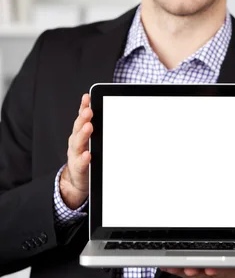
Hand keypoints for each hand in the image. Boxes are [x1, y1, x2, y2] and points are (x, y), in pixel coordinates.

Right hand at [60, 93, 92, 209]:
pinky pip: (81, 163)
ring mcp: (76, 155)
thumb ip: (99, 129)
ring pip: (78, 143)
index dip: (83, 106)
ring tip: (89, 126)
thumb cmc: (88, 157)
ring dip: (83, 134)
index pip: (82, 118)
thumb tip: (114, 112)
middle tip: (89, 110)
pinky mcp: (79, 169)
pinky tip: (88, 154)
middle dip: (83, 118)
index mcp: (81, 134)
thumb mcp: (93, 141)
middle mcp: (76, 142)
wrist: (78, 180)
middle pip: (78, 128)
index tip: (87, 97)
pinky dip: (84, 158)